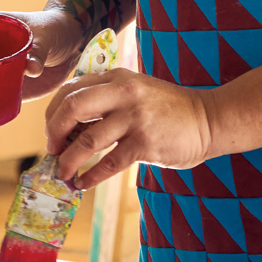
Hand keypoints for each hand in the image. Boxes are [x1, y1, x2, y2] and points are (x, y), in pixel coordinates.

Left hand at [45, 69, 214, 188]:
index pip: (70, 89)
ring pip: (87, 141)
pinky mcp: (145, 143)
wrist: (209, 119)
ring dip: (69, 161)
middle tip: (53, 150)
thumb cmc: (170, 109)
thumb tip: (69, 127)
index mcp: (118, 78)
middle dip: (54, 132)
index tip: (52, 132)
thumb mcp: (137, 91)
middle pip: (71, 107)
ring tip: (64, 173)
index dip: (53, 113)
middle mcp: (124, 93)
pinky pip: (108, 163)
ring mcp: (135, 118)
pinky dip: (90, 176)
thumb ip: (108, 100)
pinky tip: (83, 183)